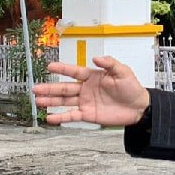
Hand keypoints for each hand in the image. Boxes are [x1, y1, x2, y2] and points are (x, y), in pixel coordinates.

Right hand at [33, 56, 150, 125]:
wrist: (139, 107)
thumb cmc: (132, 88)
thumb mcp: (123, 71)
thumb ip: (109, 63)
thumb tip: (96, 57)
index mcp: (92, 76)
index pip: (74, 72)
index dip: (62, 69)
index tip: (50, 66)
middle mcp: (86, 89)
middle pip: (64, 88)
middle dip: (49, 88)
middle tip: (36, 88)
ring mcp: (86, 102)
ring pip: (64, 102)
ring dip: (51, 102)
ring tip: (38, 101)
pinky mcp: (88, 114)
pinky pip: (72, 116)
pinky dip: (61, 117)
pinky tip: (50, 117)